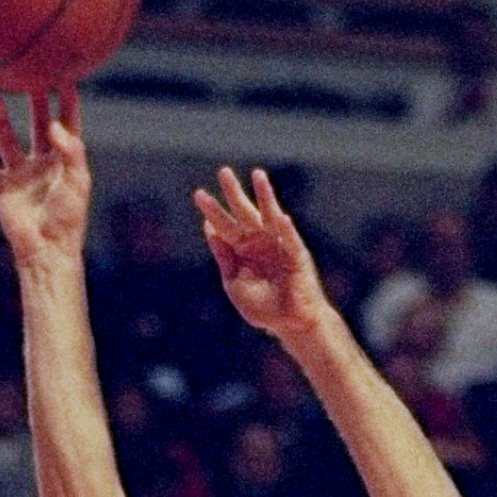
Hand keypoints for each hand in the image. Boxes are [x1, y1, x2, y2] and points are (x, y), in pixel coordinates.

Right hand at [0, 89, 90, 270]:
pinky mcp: (1, 190)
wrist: (47, 251)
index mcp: (65, 160)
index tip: (64, 75)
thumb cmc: (68, 218)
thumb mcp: (77, 181)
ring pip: (7, 141)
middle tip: (28, 77)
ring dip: (0, 122)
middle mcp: (42, 163)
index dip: (67, 100)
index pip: (68, 122)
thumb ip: (70, 150)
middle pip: (37, 124)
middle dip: (35, 101)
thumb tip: (53, 124)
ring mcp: (20, 175)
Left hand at [193, 165, 327, 340]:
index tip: (200, 195)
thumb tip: (210, 230)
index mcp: (242, 250)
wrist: (289, 324)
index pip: (224, 227)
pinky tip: (280, 216)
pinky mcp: (296, 256)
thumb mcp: (234, 284)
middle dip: (234, 193)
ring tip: (257, 174)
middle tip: (223, 172)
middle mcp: (259, 242)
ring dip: (265, 195)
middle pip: (244, 213)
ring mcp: (279, 245)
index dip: (213, 212)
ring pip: (269, 216)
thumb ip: (224, 258)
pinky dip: (286, 230)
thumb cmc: (263, 307)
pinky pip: (290, 241)